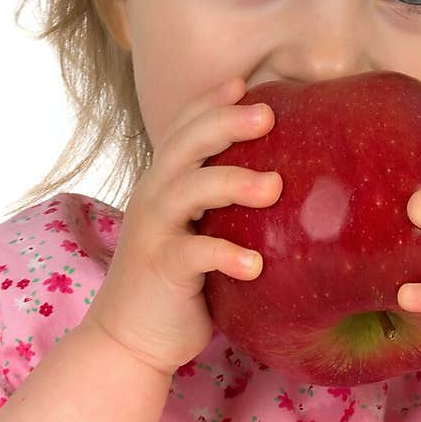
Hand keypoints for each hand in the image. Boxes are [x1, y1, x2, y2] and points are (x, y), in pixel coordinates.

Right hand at [83, 76, 281, 378]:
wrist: (130, 338)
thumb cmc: (179, 281)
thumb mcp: (198, 230)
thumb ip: (224, 204)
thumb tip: (289, 183)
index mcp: (165, 183)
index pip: (184, 129)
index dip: (211, 103)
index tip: (248, 83)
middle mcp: (155, 197)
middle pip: (186, 146)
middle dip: (225, 123)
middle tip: (269, 114)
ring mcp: (155, 232)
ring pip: (188, 192)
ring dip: (231, 183)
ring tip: (274, 186)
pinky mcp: (162, 270)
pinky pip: (193, 255)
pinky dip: (225, 255)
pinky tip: (256, 264)